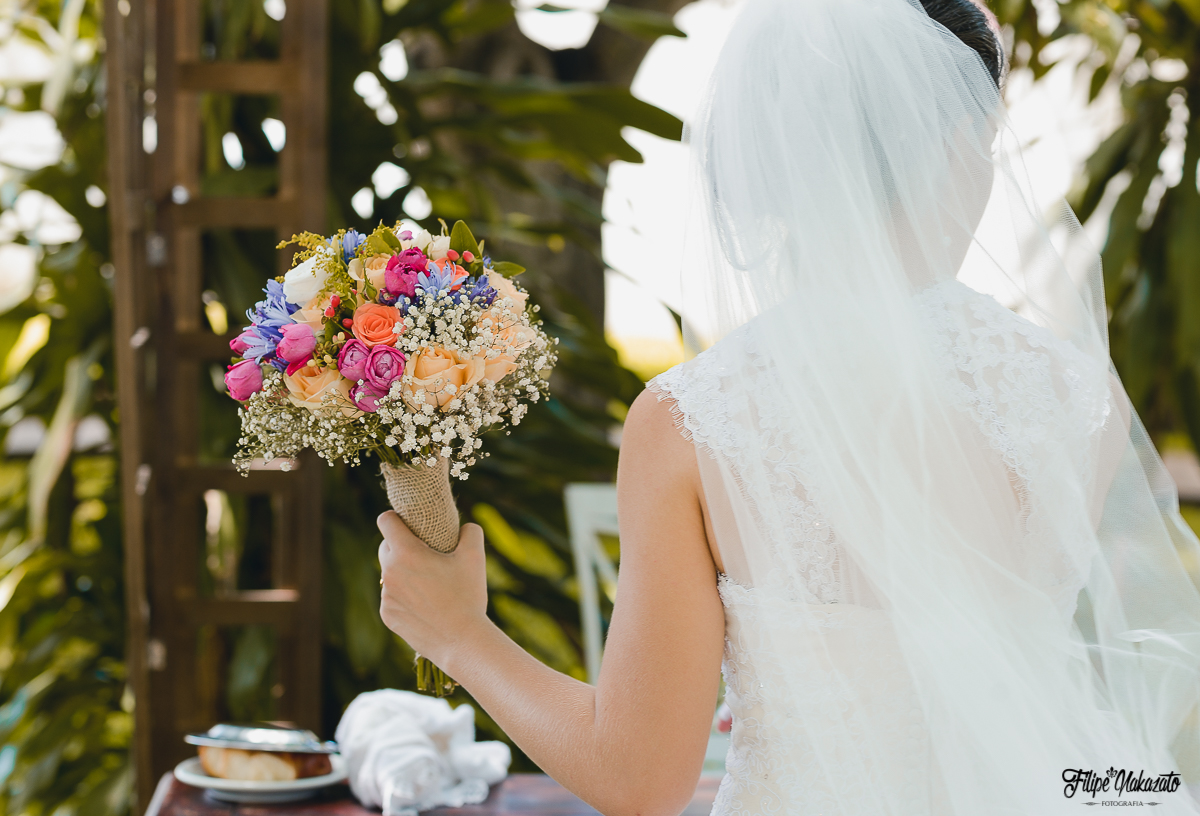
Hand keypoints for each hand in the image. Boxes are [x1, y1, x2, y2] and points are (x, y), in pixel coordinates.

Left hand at [377, 512, 488, 666]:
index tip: (407, 522)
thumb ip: (470, 531)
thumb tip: (464, 526)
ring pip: (390, 574)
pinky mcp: (387, 615)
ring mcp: (386, 596)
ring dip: (403, 573)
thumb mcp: (475, 556)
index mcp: (406, 553)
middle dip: (401, 546)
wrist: (462, 641)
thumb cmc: (468, 595)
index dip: (396, 517)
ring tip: (429, 583)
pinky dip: (404, 596)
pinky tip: (425, 605)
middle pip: (385, 547)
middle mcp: (389, 573)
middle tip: (425, 553)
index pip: (385, 521)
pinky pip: (392, 597)